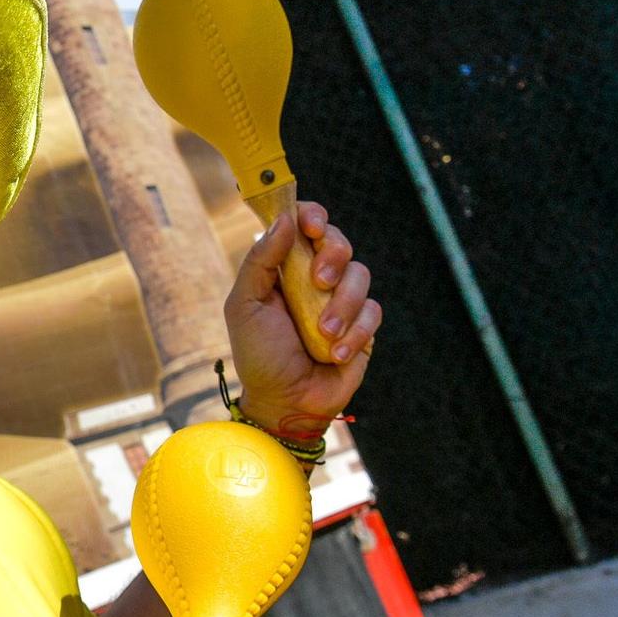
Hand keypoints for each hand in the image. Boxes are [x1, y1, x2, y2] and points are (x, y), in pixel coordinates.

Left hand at [226, 202, 380, 436]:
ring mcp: (341, 300)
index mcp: (285, 267)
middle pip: (338, 241)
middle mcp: (315, 278)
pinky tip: (334, 354)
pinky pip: (372, 311)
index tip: (311, 225)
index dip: (312, 215)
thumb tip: (283, 219)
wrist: (284, 401)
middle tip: (318, 281)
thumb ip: (260, 261)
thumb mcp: (245, 306)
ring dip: (342, 305)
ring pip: (361, 275)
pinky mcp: (363, 326)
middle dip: (332, 255)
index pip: (304, 224)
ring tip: (323, 333)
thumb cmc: (259, 354)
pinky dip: (354, 332)